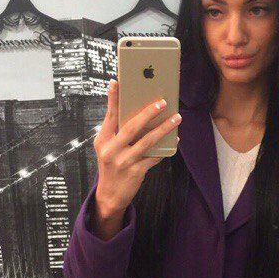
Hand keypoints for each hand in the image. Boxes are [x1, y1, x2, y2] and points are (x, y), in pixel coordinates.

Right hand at [92, 78, 179, 223]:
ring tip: (176, 117)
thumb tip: (134, 109)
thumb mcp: (107, 148)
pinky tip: (174, 140)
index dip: (114, 99)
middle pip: (131, 128)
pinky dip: (165, 148)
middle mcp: (111, 151)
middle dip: (148, 113)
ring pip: (147, 142)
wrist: (110, 195)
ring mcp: (123, 162)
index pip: (110, 116)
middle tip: (162, 102)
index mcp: (102, 141)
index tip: (117, 82)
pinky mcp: (135, 172)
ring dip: (163, 128)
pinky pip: (154, 157)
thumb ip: (116, 130)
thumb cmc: (111, 166)